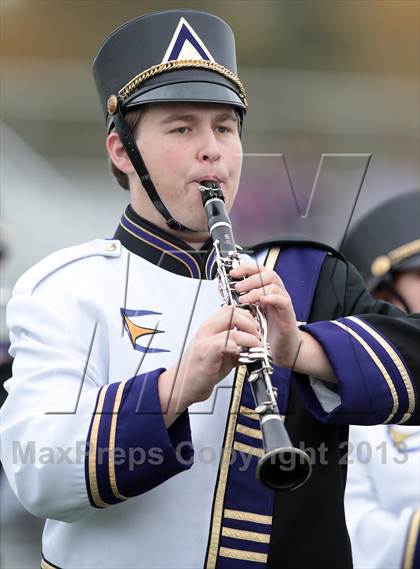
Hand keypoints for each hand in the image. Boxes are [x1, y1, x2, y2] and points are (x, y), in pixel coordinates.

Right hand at [158, 305, 260, 424]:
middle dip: (251, 323)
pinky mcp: (206, 352)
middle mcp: (206, 329)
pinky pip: (226, 342)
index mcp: (209, 327)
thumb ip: (235, 347)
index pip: (231, 310)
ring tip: (256, 347)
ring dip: (250, 336)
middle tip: (257, 337)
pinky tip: (243, 355)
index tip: (255, 329)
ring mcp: (205, 339)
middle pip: (233, 312)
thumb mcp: (221, 355)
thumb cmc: (199, 371)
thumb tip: (253, 345)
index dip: (247, 317)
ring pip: (232, 325)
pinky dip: (239, 346)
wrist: (182, 387)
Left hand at [230, 262, 301, 368]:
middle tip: (238, 288)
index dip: (246, 268)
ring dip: (257, 290)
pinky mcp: (288, 314)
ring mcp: (283, 302)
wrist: (282, 348)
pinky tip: (262, 302)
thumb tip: (227, 293)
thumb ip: (244, 301)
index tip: (234, 273)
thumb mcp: (252, 312)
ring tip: (244, 299)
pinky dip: (272, 298)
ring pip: (274, 286)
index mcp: (267, 290)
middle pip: (268, 274)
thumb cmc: (268, 331)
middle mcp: (277, 293)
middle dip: (250, 279)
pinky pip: (283, 301)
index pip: (259, 271)